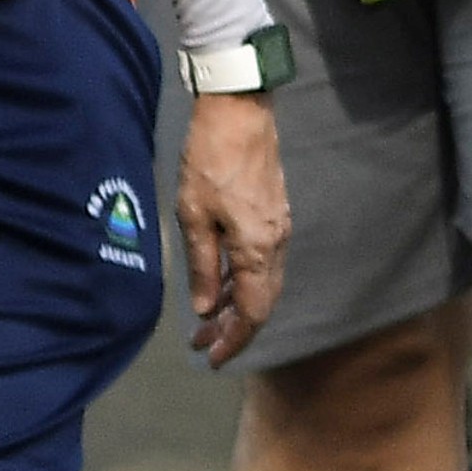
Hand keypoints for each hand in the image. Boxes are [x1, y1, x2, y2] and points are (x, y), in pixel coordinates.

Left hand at [176, 90, 288, 367]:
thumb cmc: (210, 160)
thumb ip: (202, 265)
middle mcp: (276, 245)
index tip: (212, 358)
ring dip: (235, 305)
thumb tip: (204, 309)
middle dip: (233, 328)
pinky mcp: (272, 215)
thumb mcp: (193, 215)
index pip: (252, 312)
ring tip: (205, 320)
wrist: (239, 113)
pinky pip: (260, 262)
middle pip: (260, 303)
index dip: (234, 340)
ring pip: (261, 283)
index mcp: (259, 250)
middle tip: (202, 344)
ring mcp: (278, 229)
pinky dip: (240, 280)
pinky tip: (218, 283)